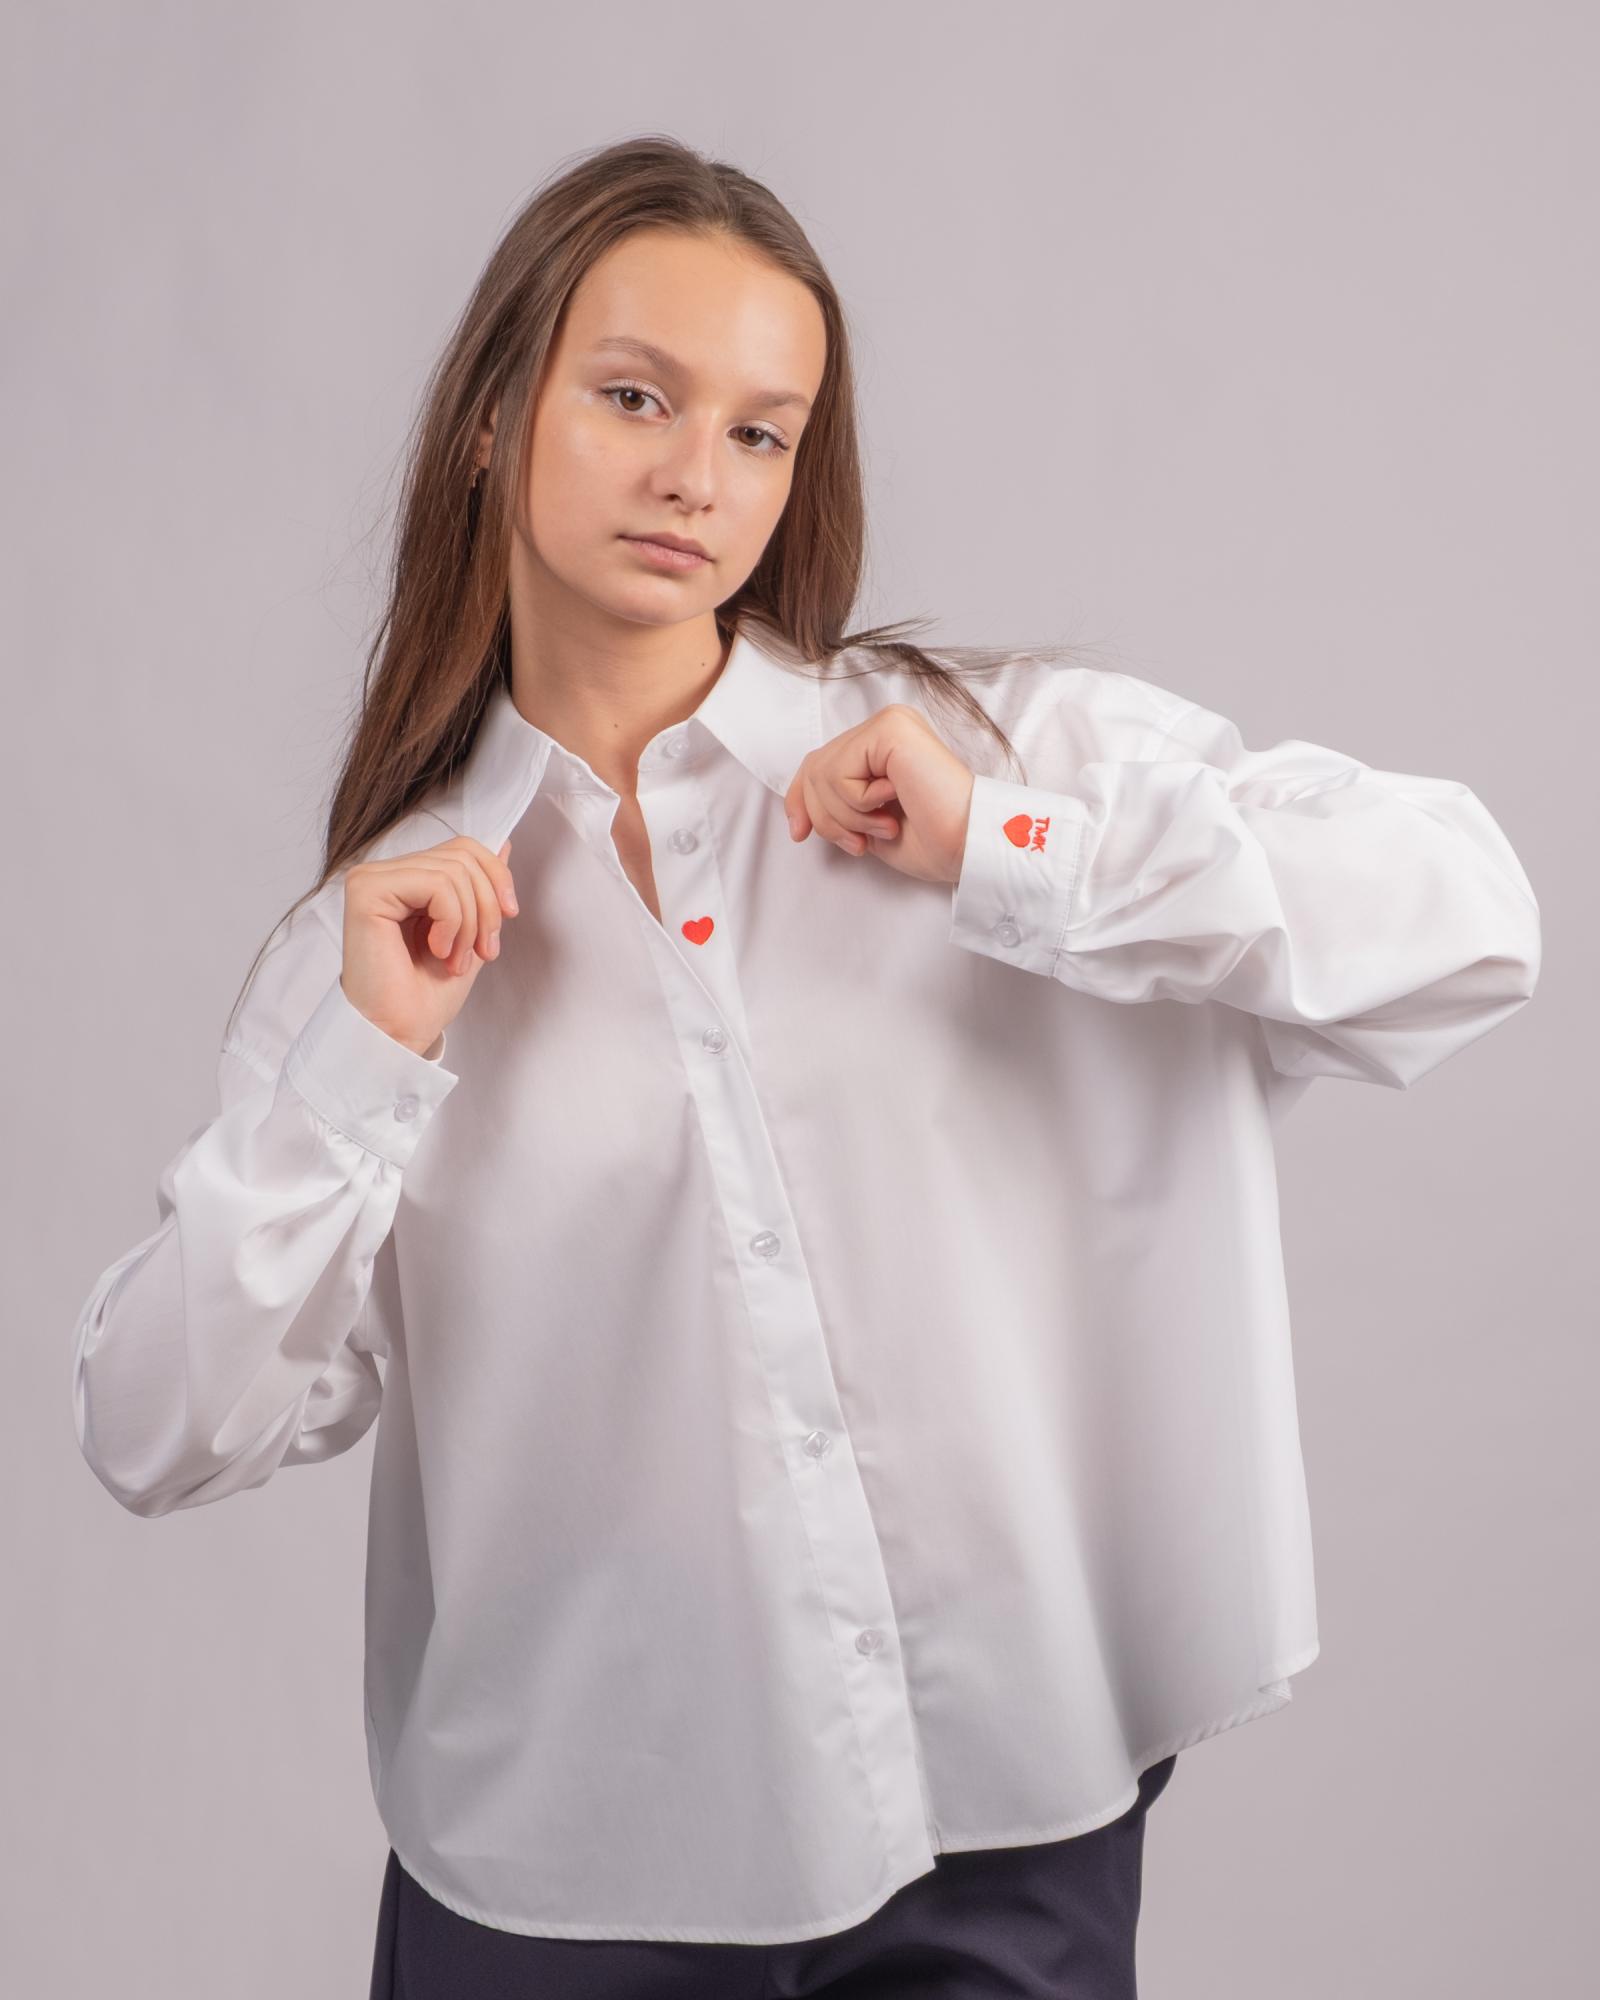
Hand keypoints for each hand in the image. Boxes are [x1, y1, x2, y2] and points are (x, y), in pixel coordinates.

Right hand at [340, 835, 518, 1055]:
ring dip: (469, 922)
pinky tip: (437, 950)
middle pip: (463, 855)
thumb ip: (481, 889)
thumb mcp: (470, 932)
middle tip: (482, 952)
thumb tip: (504, 844)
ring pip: (453, 870)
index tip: (508, 918)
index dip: (496, 878)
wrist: (401, 1032)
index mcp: (408, 880)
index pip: (463, 848)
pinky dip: (451, 920)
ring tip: (455, 959)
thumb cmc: (427, 995)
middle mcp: (386, 874)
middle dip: (487, 907)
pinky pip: (435, 883)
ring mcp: (373, 879)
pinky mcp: (367, 890)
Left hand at [782, 704, 974, 884]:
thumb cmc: (932, 841)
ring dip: (846, 817)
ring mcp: (889, 724)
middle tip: (860, 843)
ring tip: (885, 825)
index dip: (799, 799)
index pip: (820, 762)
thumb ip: (838, 807)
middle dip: (825, 818)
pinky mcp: (890, 728)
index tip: (799, 834)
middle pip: (814, 768)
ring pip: (821, 772)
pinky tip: (892, 802)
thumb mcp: (867, 825)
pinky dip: (857, 802)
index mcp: (884, 747)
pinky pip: (839, 771)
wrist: (967, 845)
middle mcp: (886, 728)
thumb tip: (798, 812)